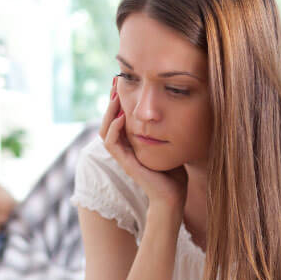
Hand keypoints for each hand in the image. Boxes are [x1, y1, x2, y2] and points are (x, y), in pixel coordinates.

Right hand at [102, 78, 187, 211]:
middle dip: (111, 101)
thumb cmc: (175, 174)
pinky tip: (122, 116)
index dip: (119, 101)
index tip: (123, 82)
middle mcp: (124, 149)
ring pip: (105, 130)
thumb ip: (166, 129)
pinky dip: (114, 128)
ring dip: (109, 112)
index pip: (118, 118)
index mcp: (132, 144)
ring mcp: (123, 157)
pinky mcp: (125, 164)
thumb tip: (174, 109)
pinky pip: (112, 143)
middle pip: (108, 121)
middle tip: (115, 82)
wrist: (174, 197)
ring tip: (115, 96)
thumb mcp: (170, 144)